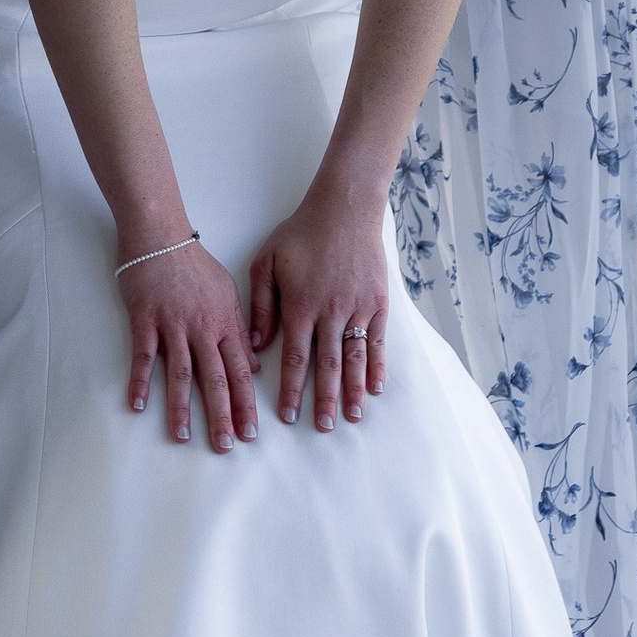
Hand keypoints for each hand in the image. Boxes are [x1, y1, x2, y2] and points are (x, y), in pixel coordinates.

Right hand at [121, 238, 258, 451]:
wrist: (160, 234)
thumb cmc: (193, 262)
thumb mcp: (227, 291)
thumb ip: (239, 328)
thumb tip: (253, 364)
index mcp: (224, 322)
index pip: (240, 369)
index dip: (246, 402)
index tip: (251, 432)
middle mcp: (202, 327)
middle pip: (215, 378)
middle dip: (222, 414)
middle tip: (226, 445)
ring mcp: (172, 324)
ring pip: (181, 373)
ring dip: (182, 407)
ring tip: (183, 437)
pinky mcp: (144, 320)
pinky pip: (144, 356)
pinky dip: (141, 381)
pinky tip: (137, 405)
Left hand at [248, 177, 389, 428]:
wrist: (344, 209)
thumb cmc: (301, 234)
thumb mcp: (267, 262)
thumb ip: (261, 305)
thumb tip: (257, 344)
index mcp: (300, 306)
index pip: (293, 358)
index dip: (291, 389)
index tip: (288, 416)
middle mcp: (330, 312)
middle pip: (326, 365)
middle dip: (323, 400)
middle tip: (322, 427)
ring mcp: (357, 308)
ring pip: (354, 358)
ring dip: (352, 390)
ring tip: (350, 417)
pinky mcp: (378, 302)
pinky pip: (378, 340)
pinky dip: (377, 365)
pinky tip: (375, 387)